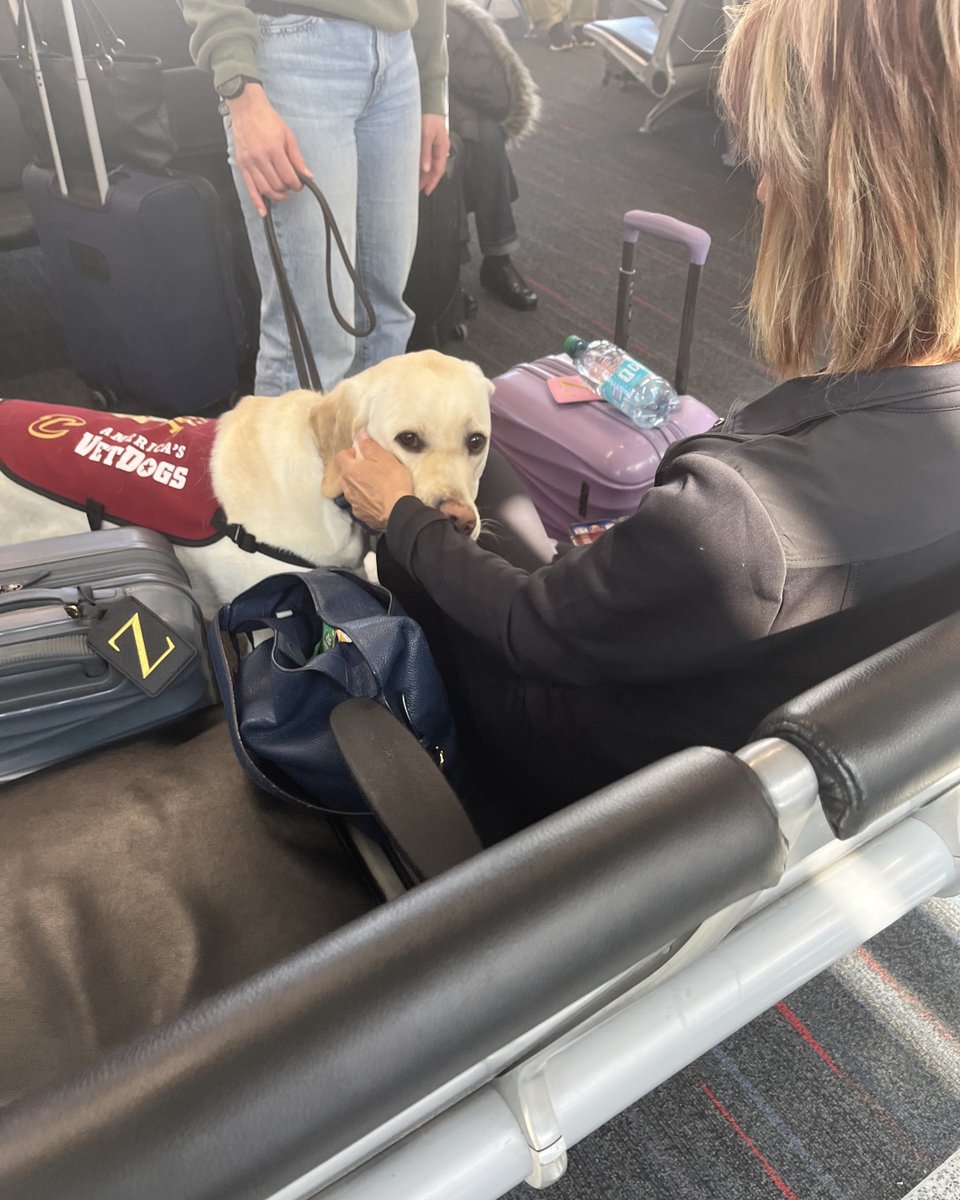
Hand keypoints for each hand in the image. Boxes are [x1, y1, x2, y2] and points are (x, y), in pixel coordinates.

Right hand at [227, 84, 311, 216]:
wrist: (246, 108)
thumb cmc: (266, 119)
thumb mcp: (288, 135)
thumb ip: (297, 157)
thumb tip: (307, 174)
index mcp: (274, 149)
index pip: (288, 177)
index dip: (297, 185)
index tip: (299, 184)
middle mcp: (260, 157)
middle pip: (277, 185)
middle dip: (287, 189)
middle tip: (291, 186)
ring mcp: (250, 162)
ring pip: (265, 189)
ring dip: (276, 196)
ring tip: (282, 193)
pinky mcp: (242, 165)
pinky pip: (249, 188)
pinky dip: (257, 202)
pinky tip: (263, 211)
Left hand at [335, 431, 413, 529]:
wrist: (398, 512)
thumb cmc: (392, 483)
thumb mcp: (384, 458)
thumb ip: (370, 445)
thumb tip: (361, 435)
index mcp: (350, 470)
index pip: (341, 456)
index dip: (351, 452)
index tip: (362, 453)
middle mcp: (347, 487)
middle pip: (345, 473)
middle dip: (355, 469)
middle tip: (372, 467)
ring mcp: (354, 503)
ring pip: (352, 489)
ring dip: (360, 485)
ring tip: (376, 484)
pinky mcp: (362, 515)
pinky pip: (360, 504)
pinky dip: (366, 500)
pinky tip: (378, 499)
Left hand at [419, 113, 449, 195]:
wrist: (428, 101)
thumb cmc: (429, 116)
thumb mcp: (426, 136)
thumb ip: (425, 153)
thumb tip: (425, 169)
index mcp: (442, 148)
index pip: (439, 170)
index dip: (432, 182)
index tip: (426, 191)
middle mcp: (440, 147)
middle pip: (434, 168)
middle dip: (426, 180)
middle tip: (418, 189)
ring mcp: (434, 144)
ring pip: (429, 163)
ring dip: (423, 172)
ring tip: (415, 180)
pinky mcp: (428, 140)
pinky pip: (426, 156)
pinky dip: (421, 163)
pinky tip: (415, 166)